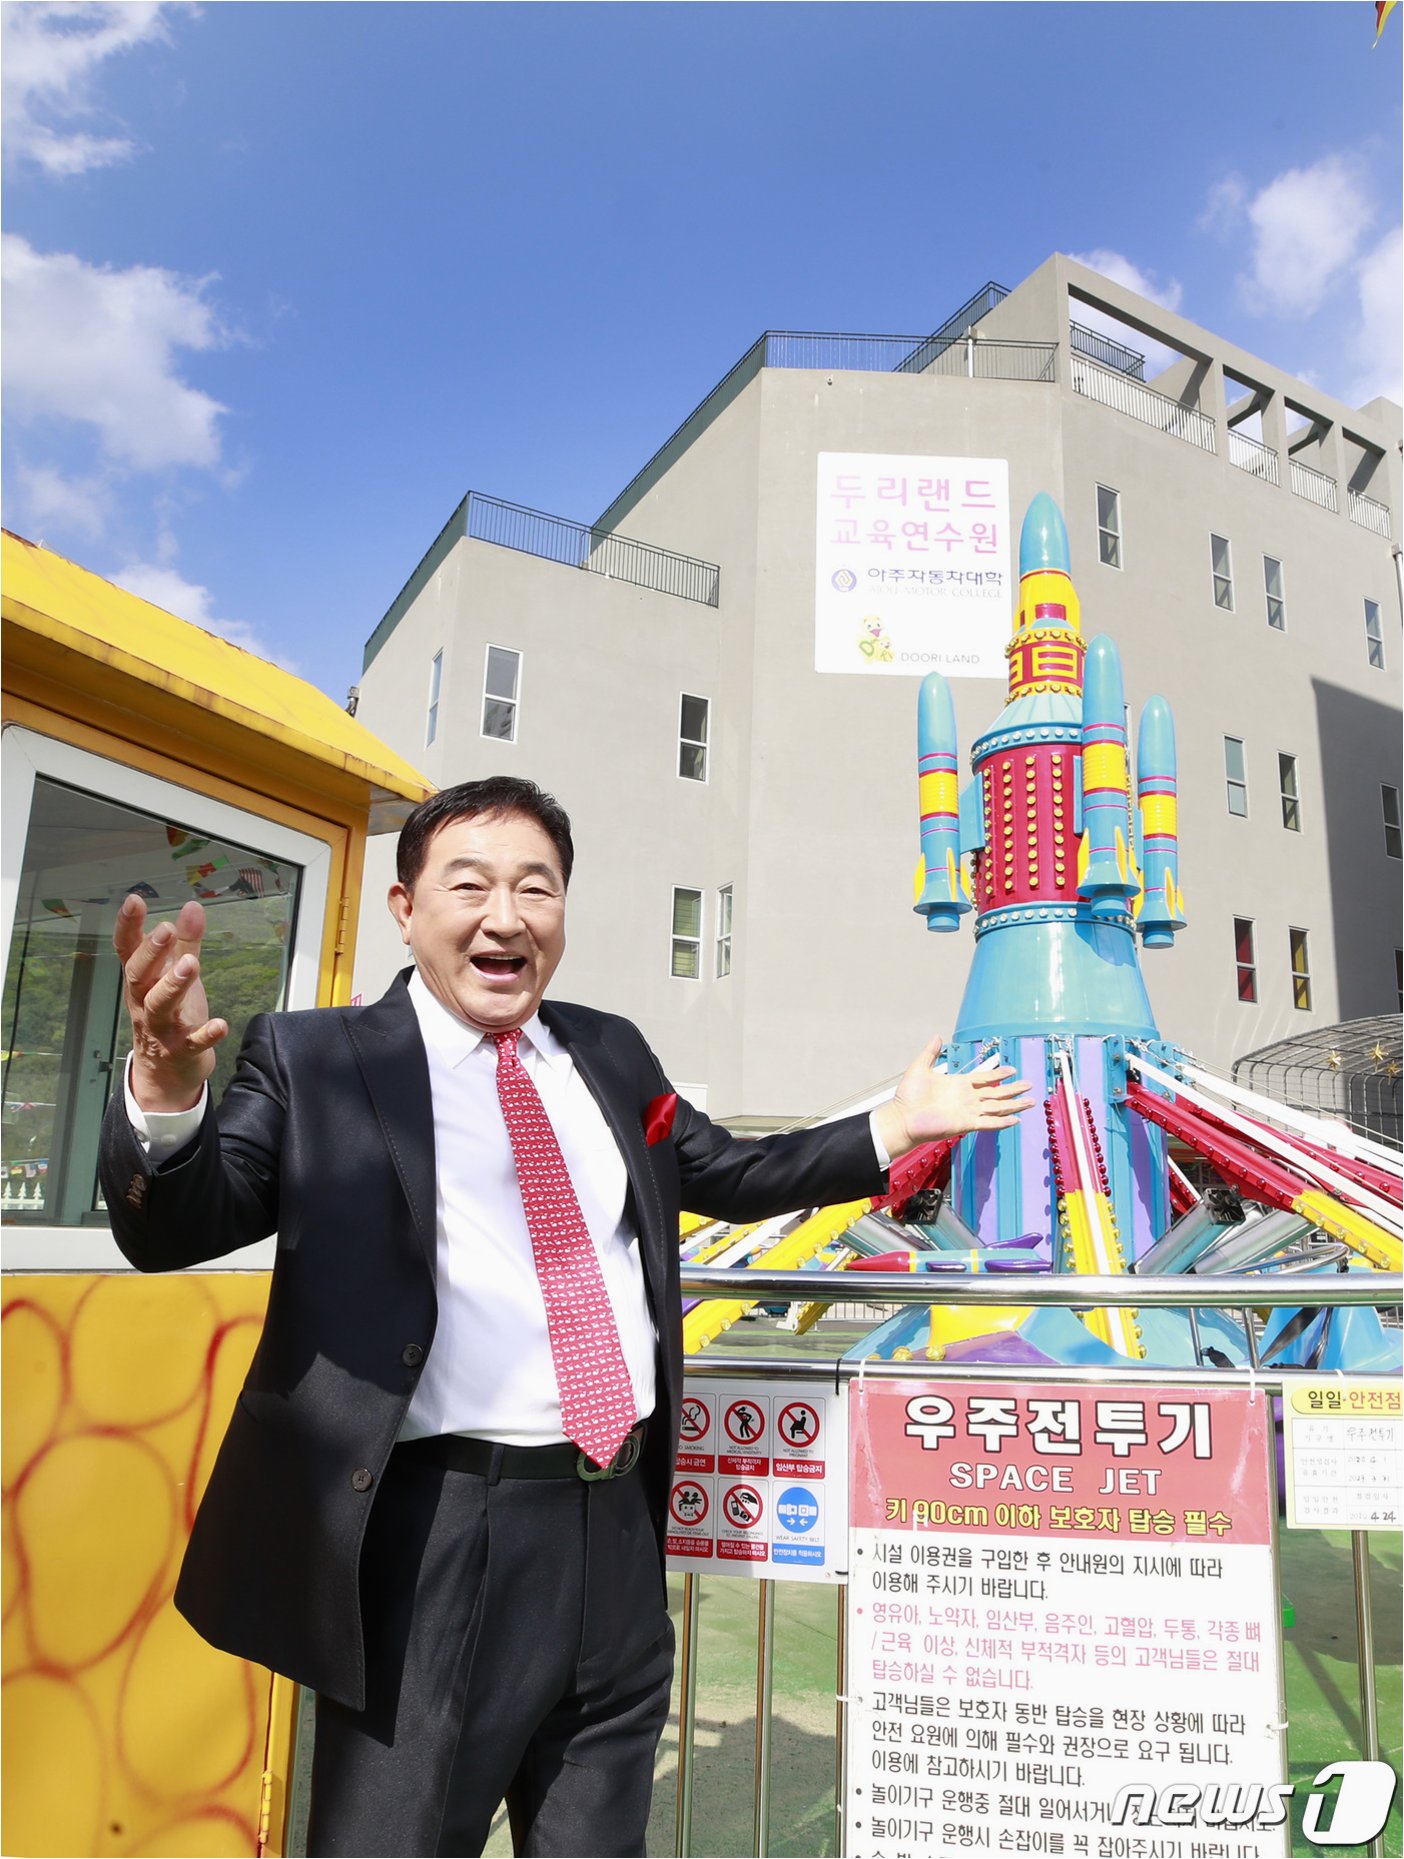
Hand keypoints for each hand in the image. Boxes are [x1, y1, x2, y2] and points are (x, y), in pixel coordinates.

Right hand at [115, 895, 227, 1112]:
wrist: (167, 1073)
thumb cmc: (171, 1014)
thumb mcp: (175, 975)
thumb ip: (186, 942)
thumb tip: (193, 906)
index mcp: (141, 981)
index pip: (127, 950)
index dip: (128, 926)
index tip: (134, 900)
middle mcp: (143, 1002)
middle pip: (138, 976)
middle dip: (151, 953)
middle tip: (166, 931)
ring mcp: (161, 1028)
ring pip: (159, 1006)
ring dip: (173, 985)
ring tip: (191, 964)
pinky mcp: (181, 1051)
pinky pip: (192, 1043)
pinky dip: (206, 1035)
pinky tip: (221, 1024)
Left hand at [872, 1035, 1034, 1161]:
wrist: (901, 1117)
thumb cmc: (908, 1096)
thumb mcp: (919, 1068)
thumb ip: (930, 1053)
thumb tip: (937, 1036)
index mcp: (959, 1085)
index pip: (984, 1079)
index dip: (998, 1075)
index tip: (1012, 1070)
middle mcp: (966, 1098)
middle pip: (996, 1093)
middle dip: (1013, 1089)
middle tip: (1029, 1085)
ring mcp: (967, 1111)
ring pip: (996, 1107)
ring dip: (1013, 1105)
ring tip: (1031, 1102)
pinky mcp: (965, 1123)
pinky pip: (988, 1122)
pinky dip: (1001, 1121)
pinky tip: (1015, 1120)